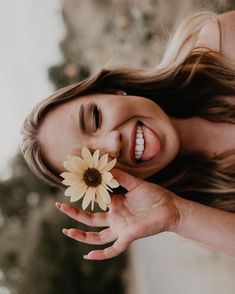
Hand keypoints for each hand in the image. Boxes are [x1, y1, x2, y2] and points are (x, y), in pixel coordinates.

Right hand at [55, 168, 180, 259]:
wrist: (171, 207)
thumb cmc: (155, 196)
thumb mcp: (135, 183)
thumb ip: (121, 176)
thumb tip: (105, 169)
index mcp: (116, 203)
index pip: (95, 201)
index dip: (83, 196)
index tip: (72, 186)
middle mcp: (115, 217)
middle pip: (90, 219)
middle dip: (74, 214)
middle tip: (60, 206)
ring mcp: (120, 228)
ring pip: (96, 236)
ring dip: (81, 235)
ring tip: (67, 230)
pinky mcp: (128, 236)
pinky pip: (113, 249)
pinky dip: (101, 254)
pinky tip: (88, 255)